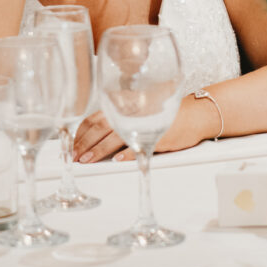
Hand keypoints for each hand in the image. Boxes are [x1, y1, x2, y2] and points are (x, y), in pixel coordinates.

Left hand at [73, 96, 212, 162]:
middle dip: (84, 143)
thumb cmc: (164, 114)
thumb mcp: (139, 112)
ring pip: (115, 137)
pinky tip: (116, 161)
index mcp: (124, 106)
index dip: (81, 133)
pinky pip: (138, 146)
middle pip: (100, 128)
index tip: (72, 145)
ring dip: (99, 150)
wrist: (194, 115)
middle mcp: (131, 113)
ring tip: (87, 160)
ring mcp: (143, 125)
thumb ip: (118, 118)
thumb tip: (95, 134)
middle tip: (74, 156)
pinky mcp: (157, 137)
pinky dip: (125, 154)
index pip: (95, 118)